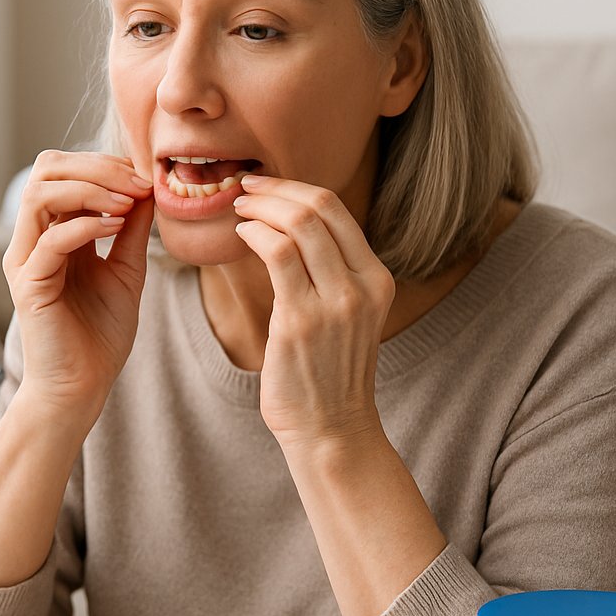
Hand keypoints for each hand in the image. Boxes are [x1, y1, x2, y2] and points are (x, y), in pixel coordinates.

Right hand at [3, 150, 153, 415]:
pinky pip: (50, 240)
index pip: (63, 171)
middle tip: (135, 183)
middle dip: (94, 166)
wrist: (83, 386)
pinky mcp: (29, 285)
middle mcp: (33, 240)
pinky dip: (85, 225)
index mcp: (53, 232)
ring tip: (125, 203)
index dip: (103, 165)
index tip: (143, 180)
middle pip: (45, 170)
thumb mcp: (126, 270)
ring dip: (89, 189)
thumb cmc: (100, 335)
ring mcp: (26, 260)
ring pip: (40, 194)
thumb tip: (147, 189)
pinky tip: (114, 228)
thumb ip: (132, 230)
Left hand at [231, 175, 395, 450]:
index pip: (337, 209)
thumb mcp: (348, 313)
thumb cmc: (328, 371)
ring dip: (260, 209)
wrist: (331, 428)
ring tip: (239, 212)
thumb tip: (292, 226)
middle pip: (317, 208)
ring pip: (297, 225)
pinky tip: (241, 237)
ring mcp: (335, 303)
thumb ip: (333, 272)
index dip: (294, 188)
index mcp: (377, 278)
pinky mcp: (302, 321)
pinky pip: (277, 256)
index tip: (266, 187)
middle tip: (245, 190)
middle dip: (274, 190)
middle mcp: (362, 285)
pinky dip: (254, 235)